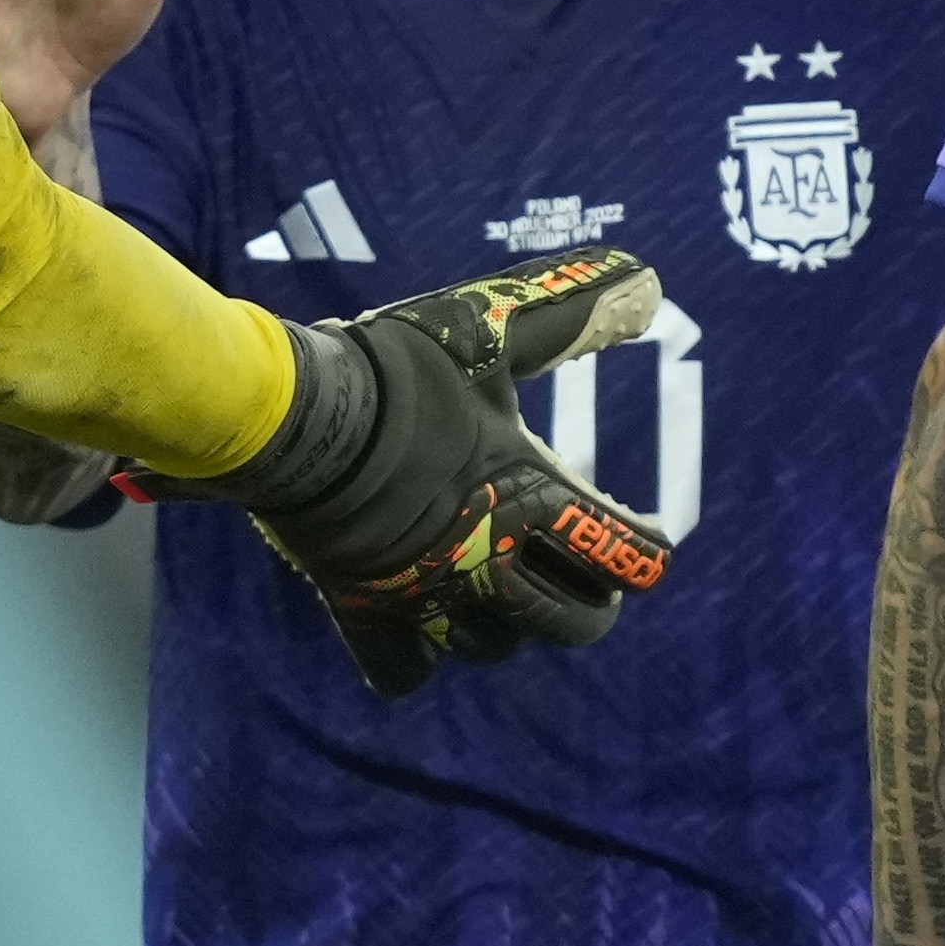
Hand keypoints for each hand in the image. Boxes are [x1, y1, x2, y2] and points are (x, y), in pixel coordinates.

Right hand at [178, 248, 671, 695]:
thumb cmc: (397, 370)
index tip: (646, 539)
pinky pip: (403, 670)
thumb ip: (571, 312)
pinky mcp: (365, 610)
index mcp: (531, 497)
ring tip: (503, 596)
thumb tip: (652, 275)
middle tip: (582, 581)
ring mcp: (426, 595)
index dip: (646, 551)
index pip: (626, 555)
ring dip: (506, 628)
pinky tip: (421, 630)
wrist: (293, 415)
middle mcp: (489, 561)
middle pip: (572, 625)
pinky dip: (417, 659)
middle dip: (588, 607)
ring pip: (492, 650)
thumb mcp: (491, 331)